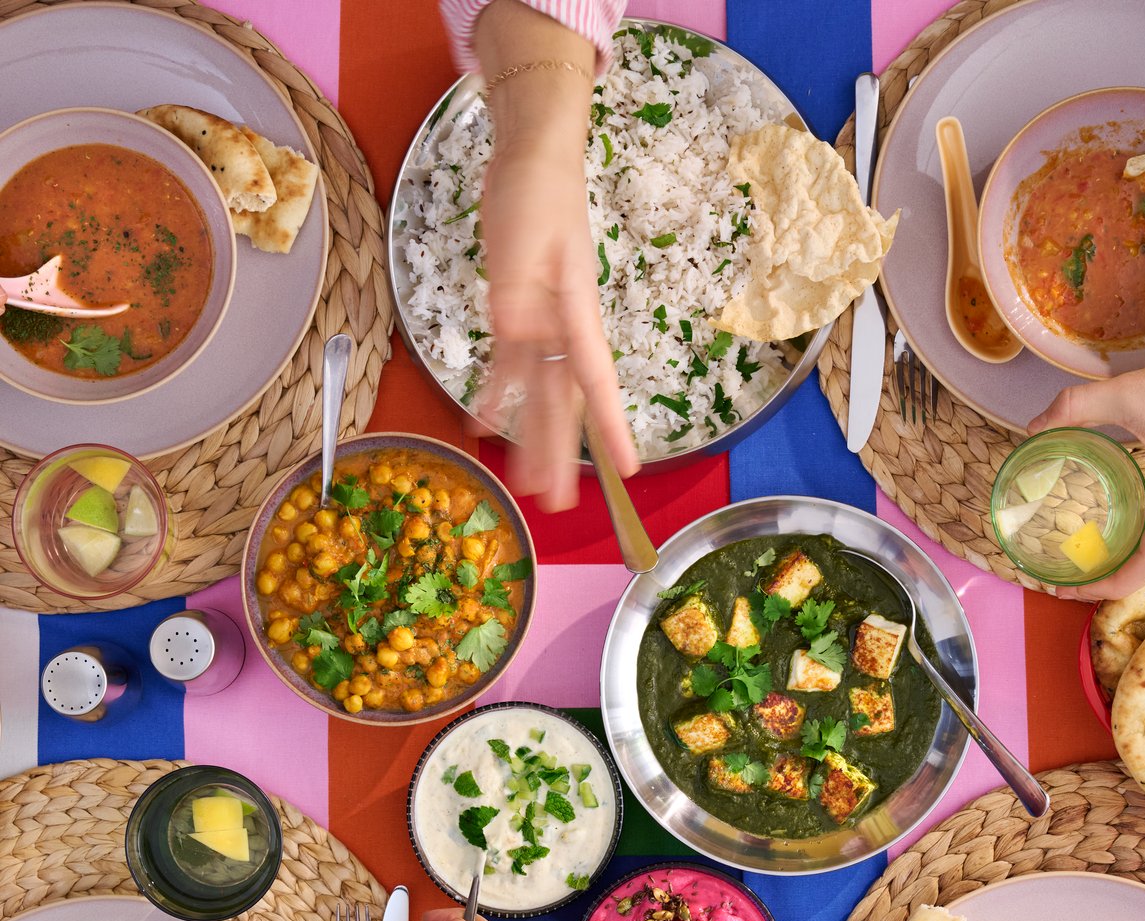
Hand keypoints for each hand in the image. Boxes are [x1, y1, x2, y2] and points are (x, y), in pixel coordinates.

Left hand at [477, 142, 639, 510]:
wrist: (531, 158)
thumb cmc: (538, 191)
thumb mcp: (526, 239)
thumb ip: (519, 292)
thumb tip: (518, 337)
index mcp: (574, 314)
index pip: (595, 381)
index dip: (610, 426)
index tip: (628, 467)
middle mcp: (561, 329)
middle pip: (562, 402)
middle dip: (560, 454)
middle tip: (560, 503)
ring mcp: (539, 325)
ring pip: (536, 394)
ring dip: (530, 439)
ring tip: (528, 485)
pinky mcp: (514, 314)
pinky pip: (506, 367)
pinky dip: (494, 396)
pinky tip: (481, 425)